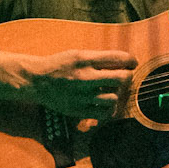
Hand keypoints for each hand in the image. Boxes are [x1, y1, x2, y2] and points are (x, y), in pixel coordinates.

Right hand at [0, 46, 137, 117]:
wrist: (37, 81)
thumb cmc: (60, 65)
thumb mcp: (78, 54)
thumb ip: (98, 58)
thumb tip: (124, 62)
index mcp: (85, 59)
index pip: (118, 58)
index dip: (131, 60)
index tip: (132, 63)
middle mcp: (84, 77)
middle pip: (121, 79)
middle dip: (128, 77)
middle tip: (125, 77)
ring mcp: (82, 95)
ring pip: (114, 98)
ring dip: (116, 94)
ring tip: (111, 91)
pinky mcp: (78, 110)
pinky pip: (104, 113)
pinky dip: (108, 109)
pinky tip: (105, 104)